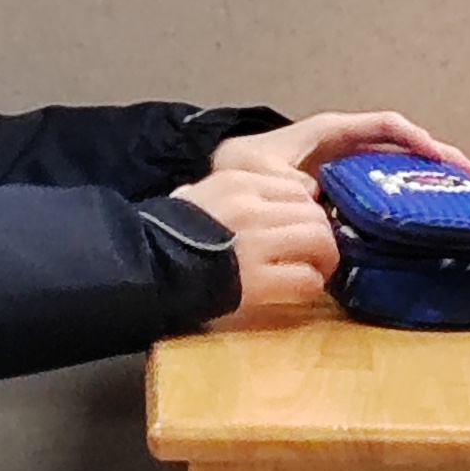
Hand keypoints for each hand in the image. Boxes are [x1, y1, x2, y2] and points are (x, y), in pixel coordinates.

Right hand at [173, 161, 337, 326]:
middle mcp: (251, 206)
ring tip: (315, 271)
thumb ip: (240, 193)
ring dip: (324, 260)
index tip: (305, 226)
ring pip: (319, 240)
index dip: (309, 209)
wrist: (145, 267)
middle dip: (322, 235)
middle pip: (314, 212)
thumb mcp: (201, 194)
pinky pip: (306, 279)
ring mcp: (255, 243)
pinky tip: (299, 289)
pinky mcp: (258, 281)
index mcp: (237, 181)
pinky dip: (310, 285)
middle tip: (316, 254)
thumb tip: (287, 194)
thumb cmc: (168, 232)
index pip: (297, 187)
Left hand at [211, 111, 469, 183]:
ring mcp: (343, 170)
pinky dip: (400, 202)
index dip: (414, 137)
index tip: (440, 157)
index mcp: (329, 132)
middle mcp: (343, 147)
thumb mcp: (254, 169)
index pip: (382, 125)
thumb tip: (315, 193)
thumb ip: (282, 179)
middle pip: (399, 146)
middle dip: (435, 158)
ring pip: (393, 169)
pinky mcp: (339, 194)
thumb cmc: (240, 168)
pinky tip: (418, 223)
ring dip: (425, 180)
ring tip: (459, 199)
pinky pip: (376, 193)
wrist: (224, 187)